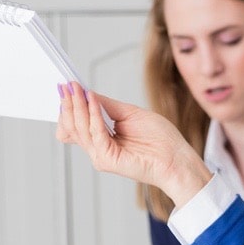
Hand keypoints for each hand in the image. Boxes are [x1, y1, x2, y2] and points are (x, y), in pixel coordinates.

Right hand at [56, 81, 211, 206]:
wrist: (176, 158)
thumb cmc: (161, 140)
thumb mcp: (130, 114)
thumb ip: (108, 106)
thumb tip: (88, 93)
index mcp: (102, 139)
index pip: (76, 125)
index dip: (69, 107)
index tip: (67, 87)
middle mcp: (98, 149)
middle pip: (73, 126)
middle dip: (69, 104)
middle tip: (67, 86)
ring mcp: (100, 155)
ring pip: (80, 129)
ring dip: (78, 106)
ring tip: (78, 89)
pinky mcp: (107, 159)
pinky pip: (94, 133)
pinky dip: (92, 114)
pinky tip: (93, 100)